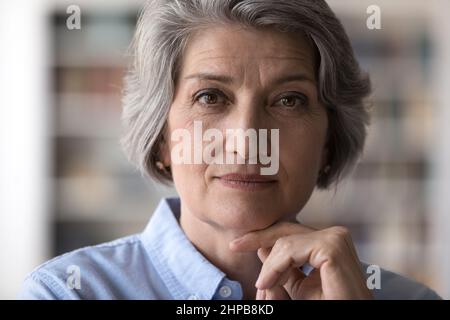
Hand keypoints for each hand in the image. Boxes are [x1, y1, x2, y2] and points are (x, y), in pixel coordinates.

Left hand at [229, 222, 372, 299]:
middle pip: (287, 230)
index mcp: (329, 243)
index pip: (292, 232)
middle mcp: (335, 236)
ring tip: (264, 285)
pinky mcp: (332, 247)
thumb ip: (283, 269)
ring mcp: (335, 238)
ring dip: (269, 265)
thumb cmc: (329, 307)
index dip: (265, 236)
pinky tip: (267, 282)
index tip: (239, 244)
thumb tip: (262, 249)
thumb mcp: (299, 288)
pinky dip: (275, 266)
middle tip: (235, 245)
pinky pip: (290, 249)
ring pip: (286, 241)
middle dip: (259, 237)